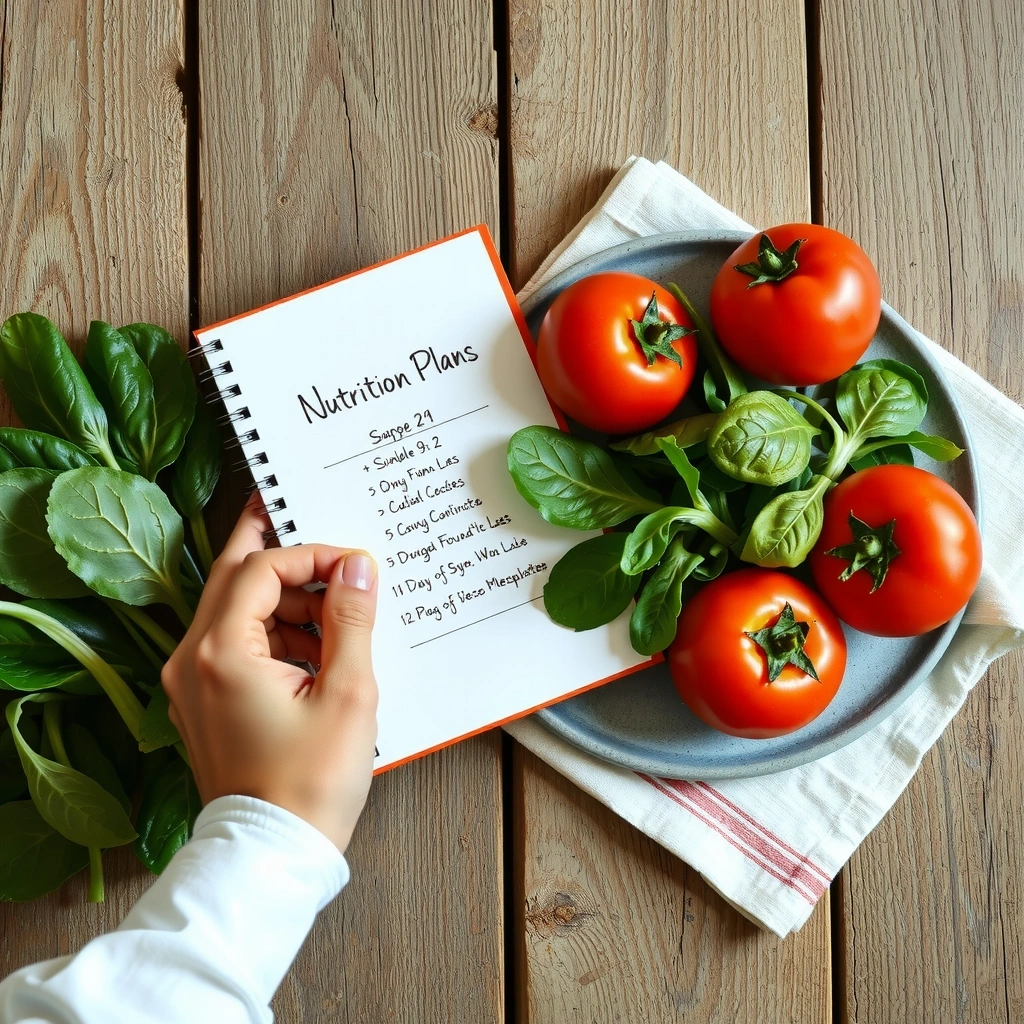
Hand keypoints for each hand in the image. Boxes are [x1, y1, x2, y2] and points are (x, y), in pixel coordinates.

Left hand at [162, 498, 378, 851]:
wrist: (272, 856)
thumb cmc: (310, 783)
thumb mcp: (347, 694)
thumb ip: (351, 620)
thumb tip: (356, 567)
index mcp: (221, 653)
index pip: (260, 569)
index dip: (310, 554)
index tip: (352, 565)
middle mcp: (190, 661)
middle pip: (232, 577)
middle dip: (281, 555)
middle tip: (318, 534)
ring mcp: (189, 684)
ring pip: (232, 610)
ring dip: (282, 600)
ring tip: (334, 620)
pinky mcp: (201, 704)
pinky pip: (231, 645)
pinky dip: (270, 633)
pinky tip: (314, 652)